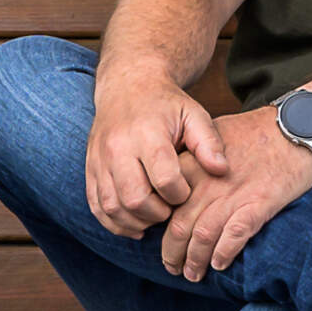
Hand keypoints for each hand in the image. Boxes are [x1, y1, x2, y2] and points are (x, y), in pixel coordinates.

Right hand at [86, 68, 229, 235]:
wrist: (127, 87)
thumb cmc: (166, 105)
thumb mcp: (194, 114)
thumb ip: (209, 142)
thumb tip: (221, 170)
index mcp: (147, 133)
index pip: (164, 180)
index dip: (181, 195)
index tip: (186, 190)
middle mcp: (118, 147)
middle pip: (135, 199)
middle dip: (158, 213)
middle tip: (170, 207)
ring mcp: (99, 159)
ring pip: (113, 207)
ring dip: (136, 222)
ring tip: (154, 216)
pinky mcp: (90, 169)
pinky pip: (97, 206)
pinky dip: (114, 222)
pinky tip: (134, 223)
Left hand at [155, 122, 311, 280]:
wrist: (294, 128)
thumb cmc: (253, 133)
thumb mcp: (211, 136)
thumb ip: (191, 160)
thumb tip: (174, 183)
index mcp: (193, 165)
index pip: (164, 203)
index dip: (158, 228)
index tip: (157, 241)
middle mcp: (208, 182)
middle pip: (179, 226)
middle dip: (172, 253)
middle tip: (172, 267)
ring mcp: (233, 194)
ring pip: (203, 235)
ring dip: (195, 260)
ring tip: (193, 274)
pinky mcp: (259, 203)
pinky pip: (234, 235)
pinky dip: (223, 253)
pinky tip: (219, 264)